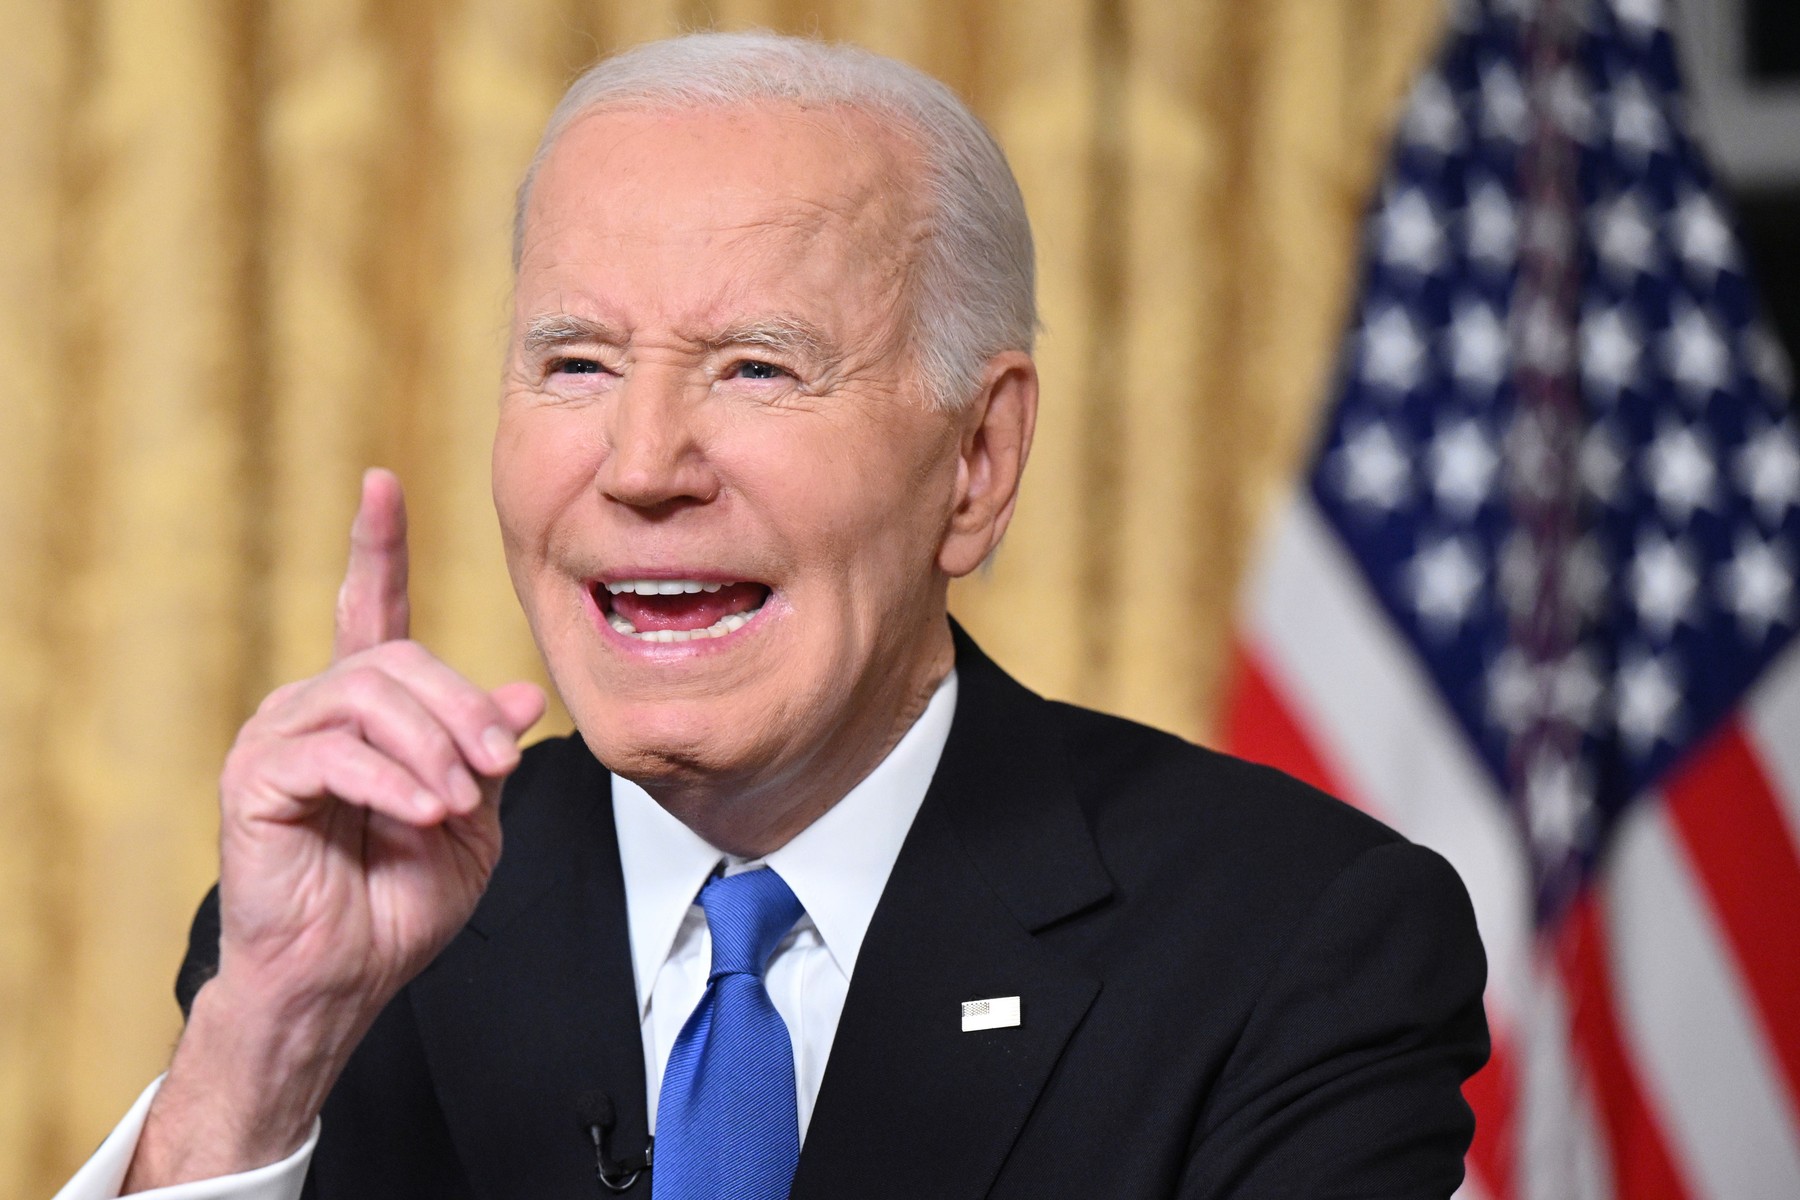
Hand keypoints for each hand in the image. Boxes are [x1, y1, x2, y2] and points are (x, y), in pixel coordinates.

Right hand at [214, 467, 542, 1004]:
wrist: (346, 977)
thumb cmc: (402, 901)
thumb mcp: (473, 820)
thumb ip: (487, 753)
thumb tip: (518, 695)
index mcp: (369, 708)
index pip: (372, 607)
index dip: (377, 546)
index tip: (380, 482)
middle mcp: (316, 706)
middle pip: (399, 659)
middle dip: (461, 710)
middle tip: (494, 767)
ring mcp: (278, 737)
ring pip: (370, 696)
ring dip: (432, 748)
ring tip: (454, 806)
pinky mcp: (257, 778)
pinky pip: (335, 752)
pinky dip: (392, 782)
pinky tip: (421, 815)